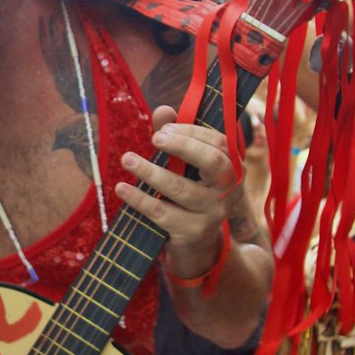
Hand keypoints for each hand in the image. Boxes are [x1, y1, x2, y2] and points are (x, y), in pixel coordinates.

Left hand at [118, 104, 238, 277]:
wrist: (199, 244)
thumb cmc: (191, 192)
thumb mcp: (186, 165)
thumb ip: (176, 136)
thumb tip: (164, 110)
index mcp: (232, 167)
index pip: (217, 142)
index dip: (190, 132)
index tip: (163, 129)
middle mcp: (229, 189)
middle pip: (211, 161)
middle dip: (182, 146)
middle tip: (154, 138)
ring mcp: (213, 213)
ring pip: (181, 188)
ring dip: (151, 172)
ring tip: (127, 159)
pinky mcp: (192, 232)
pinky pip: (162, 212)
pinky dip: (139, 199)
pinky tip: (122, 189)